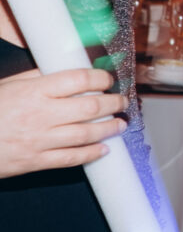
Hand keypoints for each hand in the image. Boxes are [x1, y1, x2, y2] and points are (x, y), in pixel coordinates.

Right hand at [0, 67, 126, 177]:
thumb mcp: (7, 86)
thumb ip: (36, 77)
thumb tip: (64, 69)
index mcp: (33, 92)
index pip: (78, 80)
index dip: (99, 77)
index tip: (108, 78)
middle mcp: (40, 115)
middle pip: (89, 106)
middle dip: (112, 103)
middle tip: (122, 101)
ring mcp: (39, 140)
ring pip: (85, 133)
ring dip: (108, 129)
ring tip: (121, 124)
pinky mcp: (35, 161)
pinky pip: (70, 158)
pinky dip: (90, 154)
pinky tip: (103, 150)